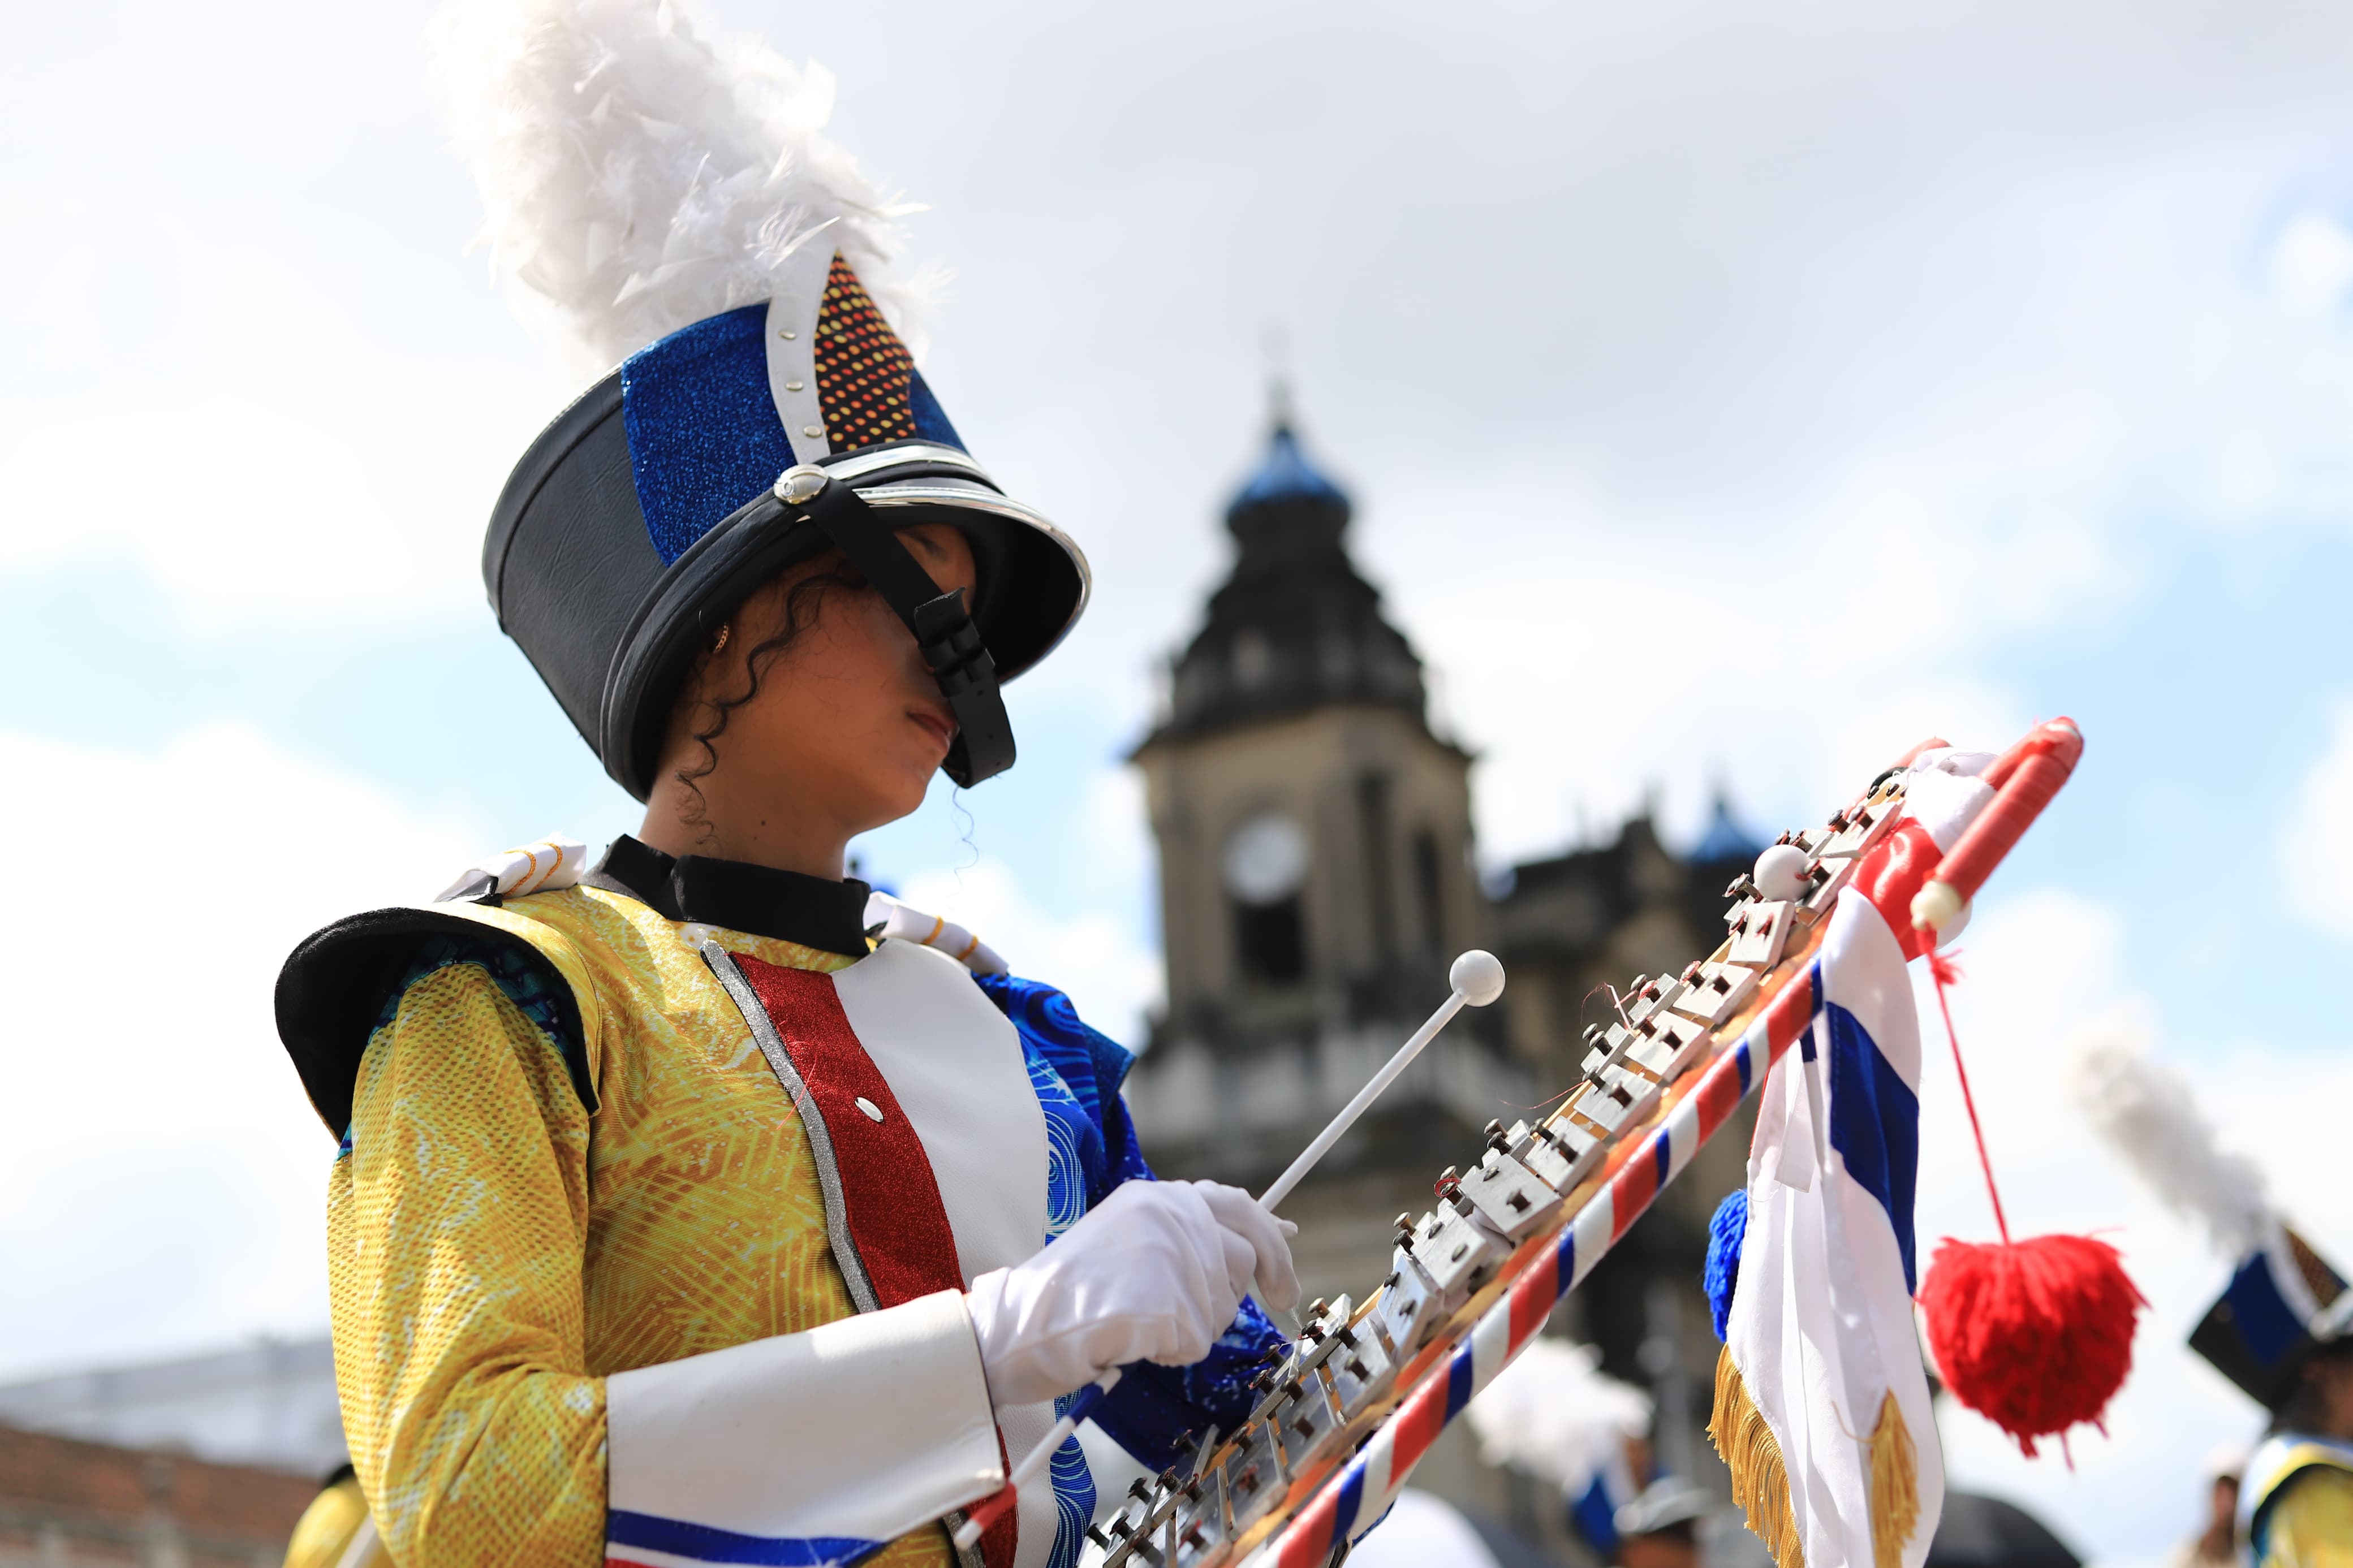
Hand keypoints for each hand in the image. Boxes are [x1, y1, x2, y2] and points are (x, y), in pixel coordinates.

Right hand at [964, 1180, 1300, 1407]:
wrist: (1020, 1326)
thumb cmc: (1065, 1294)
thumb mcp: (1123, 1240)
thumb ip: (1175, 1238)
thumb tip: (1240, 1252)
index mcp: (1154, 1198)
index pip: (1230, 1201)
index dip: (1263, 1226)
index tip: (1286, 1238)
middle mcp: (1171, 1217)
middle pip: (1248, 1247)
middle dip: (1274, 1270)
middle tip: (1285, 1297)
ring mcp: (1175, 1258)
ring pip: (1226, 1300)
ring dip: (1198, 1322)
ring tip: (1143, 1322)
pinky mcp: (1176, 1304)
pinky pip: (1199, 1339)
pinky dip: (1174, 1350)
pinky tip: (1135, 1340)